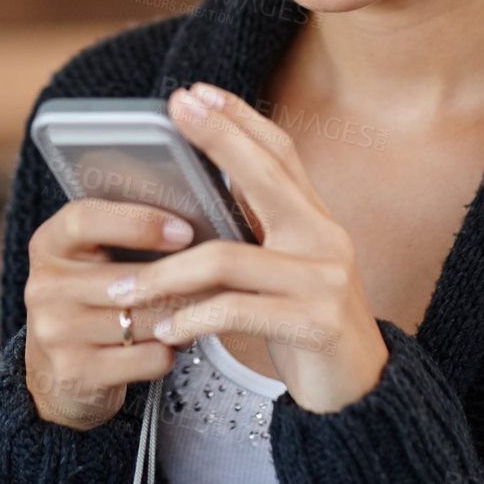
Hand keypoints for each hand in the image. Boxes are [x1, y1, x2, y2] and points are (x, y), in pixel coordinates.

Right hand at [23, 197, 194, 429]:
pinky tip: (169, 345)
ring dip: (179, 318)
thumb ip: (124, 237)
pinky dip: (168, 352)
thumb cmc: (90, 301)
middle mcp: (43, 286)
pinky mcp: (75, 372)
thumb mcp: (89, 260)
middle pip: (126, 278)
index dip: (138, 223)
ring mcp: (55, 332)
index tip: (184, 232)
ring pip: (143, 319)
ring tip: (197, 310)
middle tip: (214, 278)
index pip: (85, 220)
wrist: (56, 373)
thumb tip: (190, 228)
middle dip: (177, 281)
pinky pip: (148, 357)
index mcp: (48, 244)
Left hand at [106, 83, 389, 414]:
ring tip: (123, 287)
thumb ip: (256, 229)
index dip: (240, 117)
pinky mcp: (315, 323)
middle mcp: (325, 237)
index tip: (199, 90)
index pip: (280, 151)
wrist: (360, 393)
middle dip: (217, 138)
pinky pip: (237, 311)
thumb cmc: (306, 324)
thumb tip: (199, 189)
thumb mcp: (286, 267)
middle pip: (265, 175)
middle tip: (174, 109)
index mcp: (315, 218)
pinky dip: (193, 318)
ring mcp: (324, 279)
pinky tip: (165, 328)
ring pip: (228, 258)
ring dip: (166, 273)